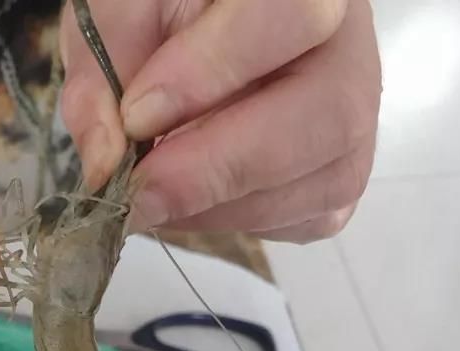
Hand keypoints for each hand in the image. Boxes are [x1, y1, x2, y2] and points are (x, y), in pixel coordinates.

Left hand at [59, 0, 381, 242]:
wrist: (193, 37)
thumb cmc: (160, 16)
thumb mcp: (117, 18)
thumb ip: (102, 76)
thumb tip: (104, 163)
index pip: (291, 15)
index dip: (212, 72)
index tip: (136, 116)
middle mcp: (351, 49)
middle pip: (329, 116)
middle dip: (218, 168)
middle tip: (136, 192)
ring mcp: (357, 118)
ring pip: (320, 181)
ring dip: (219, 205)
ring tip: (152, 192)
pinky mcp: (339, 174)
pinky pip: (306, 219)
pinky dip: (236, 221)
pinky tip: (189, 199)